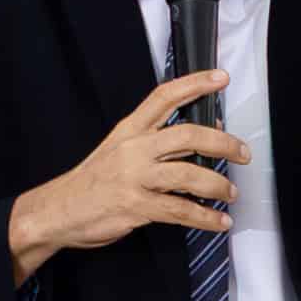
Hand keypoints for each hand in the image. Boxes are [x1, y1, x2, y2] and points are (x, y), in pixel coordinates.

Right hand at [7, 68, 242, 279]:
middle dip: (223, 144)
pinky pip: (180, 210)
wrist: (57, 210)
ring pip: (189, 175)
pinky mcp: (134, 206)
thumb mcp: (120, 151)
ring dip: (218, 185)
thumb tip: (207, 134)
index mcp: (129, 130)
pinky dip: (205, 218)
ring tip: (231, 193)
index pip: (164, 97)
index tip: (220, 78)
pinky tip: (219, 222)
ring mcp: (133, 177)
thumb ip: (157, 142)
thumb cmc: (94, 181)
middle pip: (188, 135)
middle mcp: (133, 149)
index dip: (194, 84)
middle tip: (243, 153)